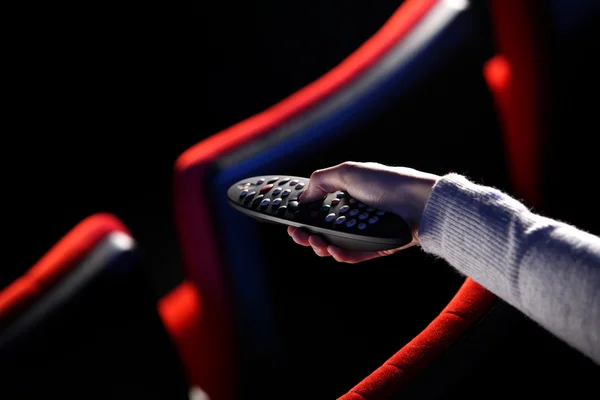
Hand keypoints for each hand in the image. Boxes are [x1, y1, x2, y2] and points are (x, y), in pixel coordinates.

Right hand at [287, 161, 439, 262]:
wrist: (420, 203)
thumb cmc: (388, 183)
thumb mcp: (349, 172)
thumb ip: (321, 180)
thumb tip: (302, 196)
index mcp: (347, 194)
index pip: (318, 206)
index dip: (302, 213)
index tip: (289, 218)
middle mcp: (355, 213)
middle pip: (322, 228)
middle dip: (306, 232)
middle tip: (297, 233)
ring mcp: (364, 231)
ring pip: (335, 243)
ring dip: (320, 244)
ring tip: (315, 241)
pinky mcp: (375, 247)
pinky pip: (353, 254)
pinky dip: (341, 254)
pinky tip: (333, 250)